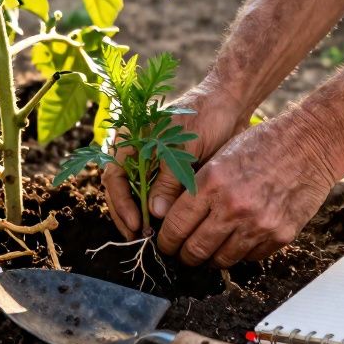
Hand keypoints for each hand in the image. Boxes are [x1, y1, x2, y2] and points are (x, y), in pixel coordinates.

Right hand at [103, 82, 246, 237]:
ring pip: (138, 197)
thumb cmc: (204, 118)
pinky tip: (166, 228)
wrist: (229, 105)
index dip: (121, 203)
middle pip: (121, 191)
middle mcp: (135, 154)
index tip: (136, 224)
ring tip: (152, 238)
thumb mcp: (183, 147)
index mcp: (130, 140)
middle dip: (128, 216)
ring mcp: (151, 165)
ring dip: (142, 217)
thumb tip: (154, 213)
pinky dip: (159, 213)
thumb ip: (168, 179)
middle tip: (140, 239)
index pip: (114, 177)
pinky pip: (157, 197)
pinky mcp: (168, 174)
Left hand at [156, 111, 339, 267]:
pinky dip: (241, 252)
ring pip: (222, 259)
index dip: (166, 240)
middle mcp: (233, 206)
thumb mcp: (220, 156)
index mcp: (212, 182)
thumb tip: (170, 214)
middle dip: (184, 255)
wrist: (310, 145)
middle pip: (195, 249)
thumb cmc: (263, 144)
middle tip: (183, 253)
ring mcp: (258, 224)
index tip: (165, 243)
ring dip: (212, 258)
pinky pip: (251, 257)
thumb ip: (196, 186)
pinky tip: (239, 239)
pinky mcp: (280, 235)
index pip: (176, 225)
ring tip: (210, 249)